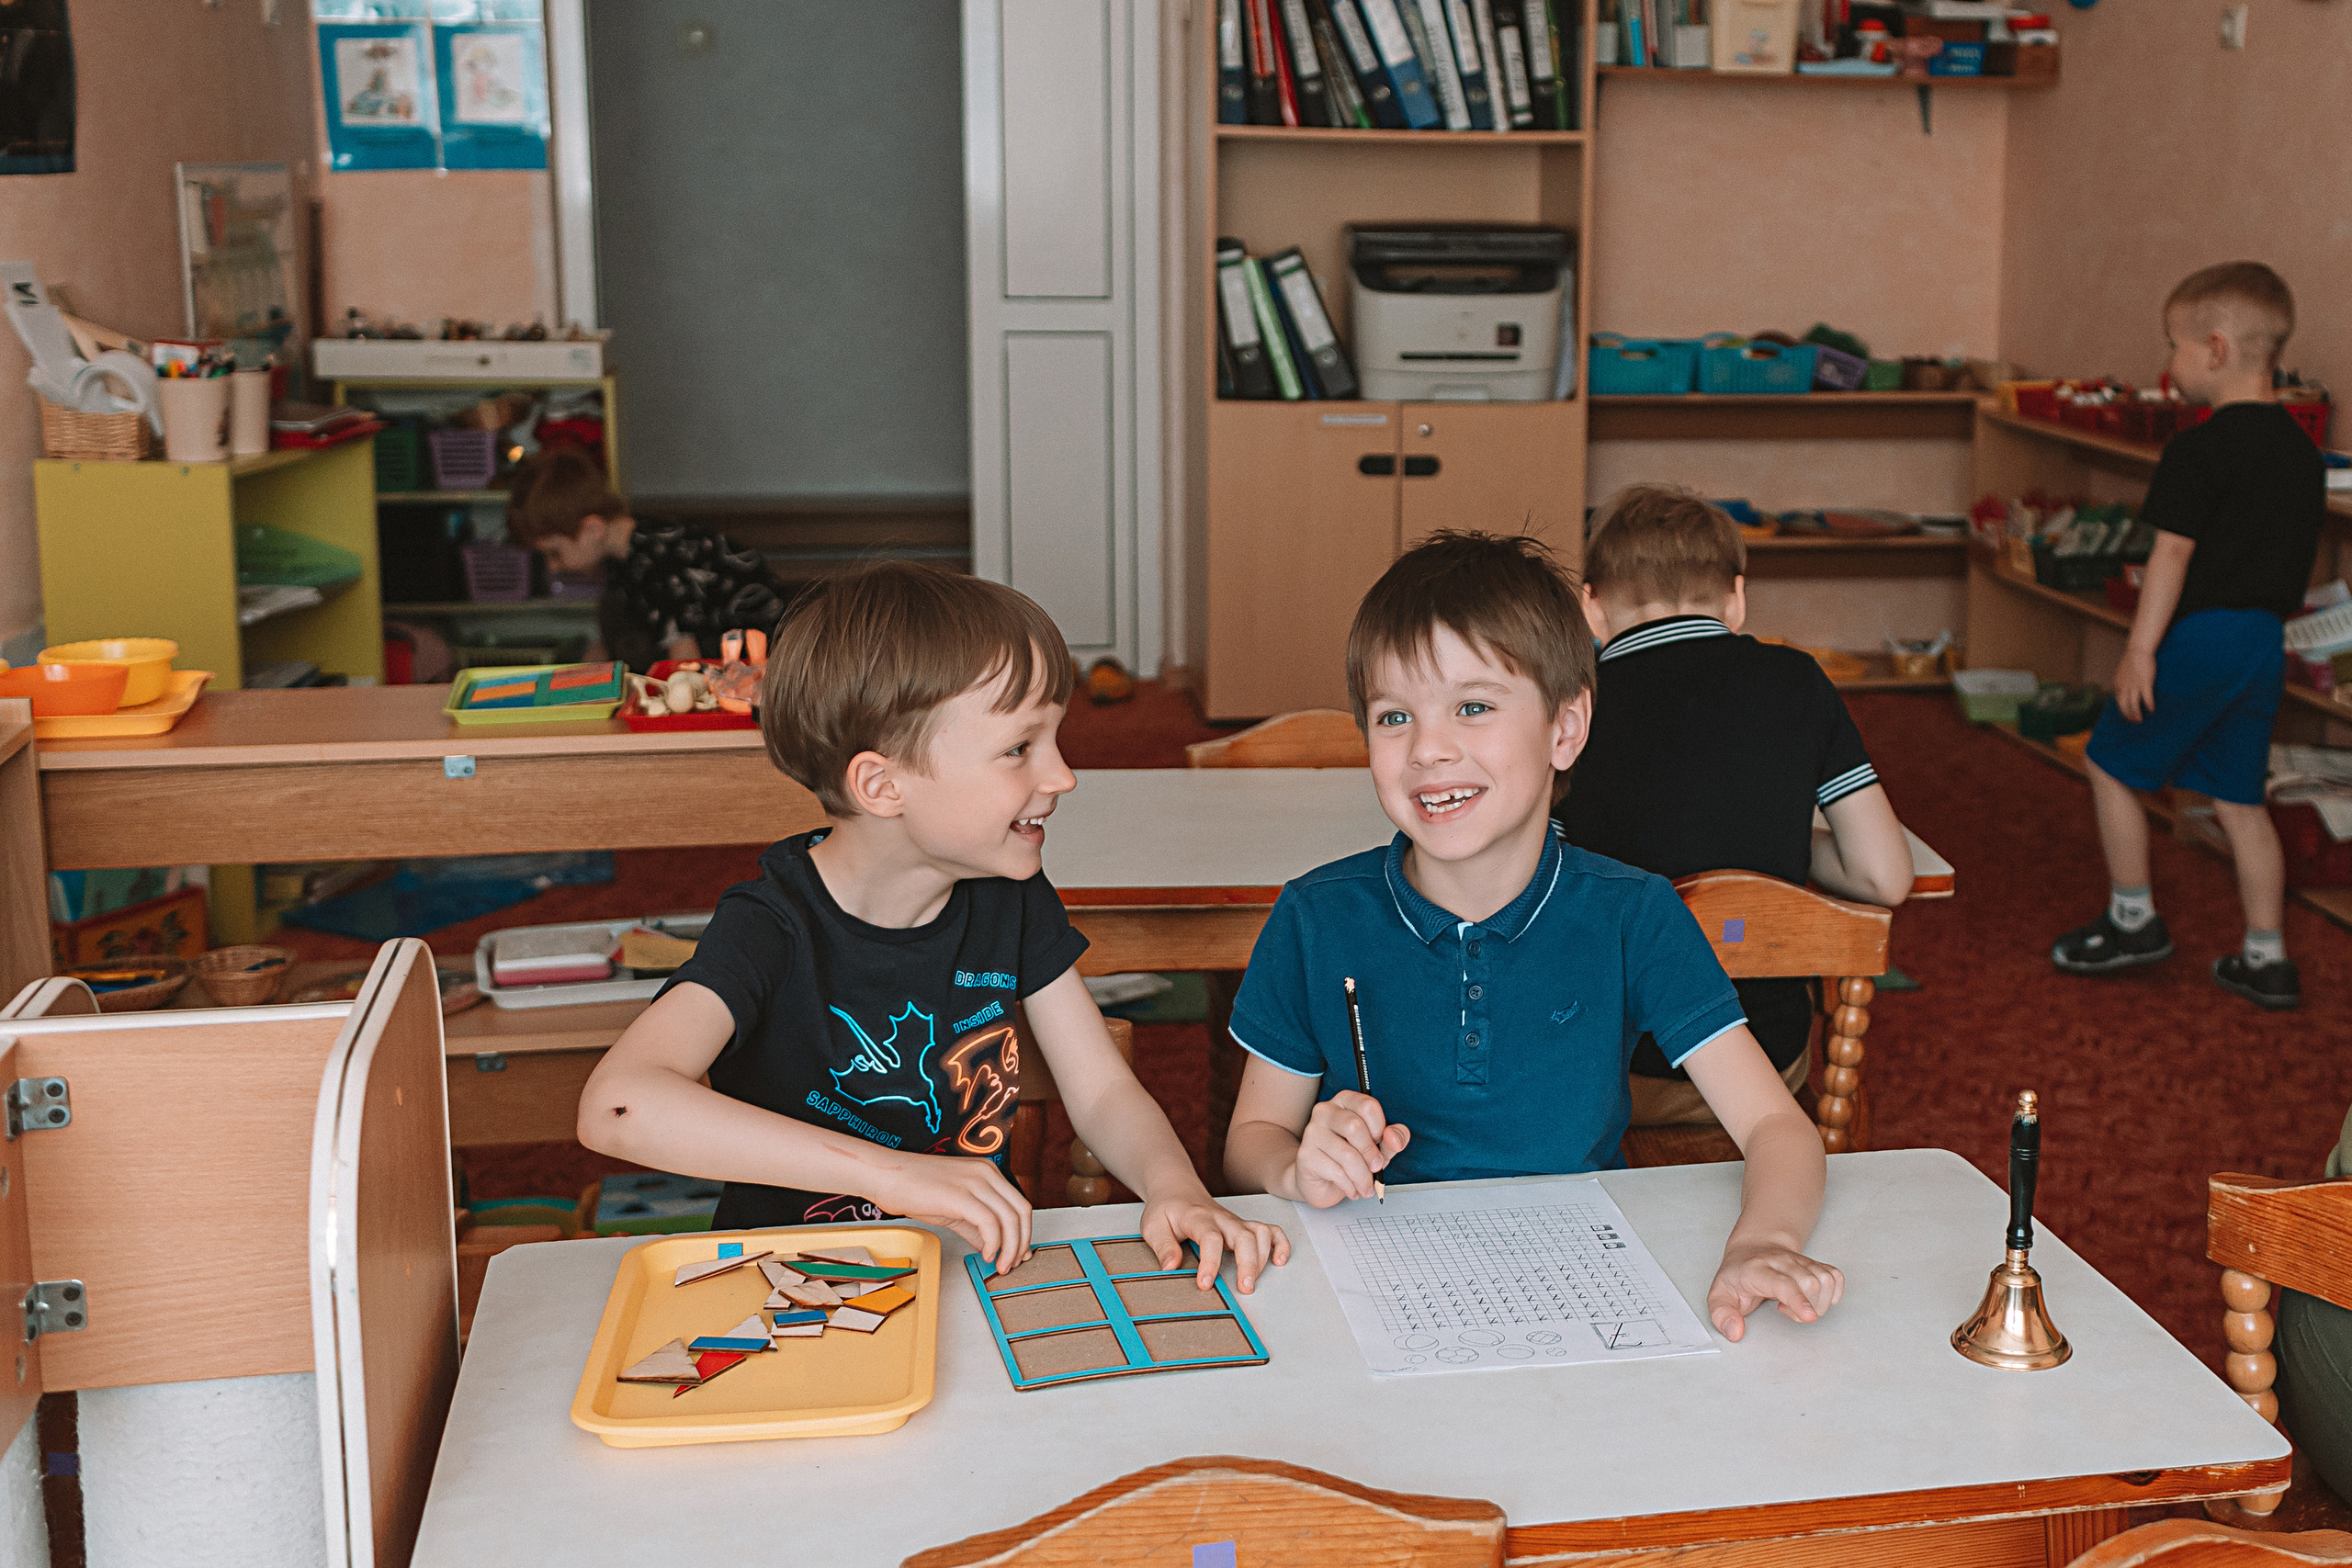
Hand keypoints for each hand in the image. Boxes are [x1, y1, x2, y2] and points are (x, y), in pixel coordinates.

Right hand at [873, 1152, 1031, 1275]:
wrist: (885, 1176)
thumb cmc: (913, 1187)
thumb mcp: (953, 1207)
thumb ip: (975, 1226)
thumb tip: (990, 1246)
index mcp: (987, 1172)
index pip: (1019, 1204)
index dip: (1023, 1233)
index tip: (1018, 1253)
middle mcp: (986, 1173)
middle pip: (1021, 1211)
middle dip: (1021, 1242)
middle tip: (1012, 1264)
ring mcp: (975, 1182)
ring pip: (1010, 1219)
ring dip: (1010, 1248)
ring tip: (1000, 1265)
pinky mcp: (960, 1195)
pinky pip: (989, 1223)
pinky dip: (993, 1243)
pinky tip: (986, 1255)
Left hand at [1140, 1190, 1291, 1294]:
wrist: (1177, 1190)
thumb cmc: (1166, 1210)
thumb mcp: (1153, 1226)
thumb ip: (1163, 1246)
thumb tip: (1171, 1267)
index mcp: (1198, 1218)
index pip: (1210, 1238)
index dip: (1210, 1262)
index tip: (1205, 1284)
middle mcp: (1221, 1218)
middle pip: (1244, 1236)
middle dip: (1248, 1263)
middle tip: (1244, 1288)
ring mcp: (1235, 1221)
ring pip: (1260, 1233)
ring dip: (1262, 1258)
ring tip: (1252, 1282)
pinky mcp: (1244, 1225)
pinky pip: (1270, 1230)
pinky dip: (1280, 1244)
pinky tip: (1279, 1261)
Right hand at [1290, 1091, 1408, 1208]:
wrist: (1322, 1182)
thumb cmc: (1351, 1159)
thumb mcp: (1379, 1147)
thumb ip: (1392, 1139)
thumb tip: (1394, 1137)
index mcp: (1345, 1101)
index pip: (1367, 1106)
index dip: (1380, 1129)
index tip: (1380, 1144)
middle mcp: (1325, 1111)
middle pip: (1355, 1127)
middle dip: (1371, 1154)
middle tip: (1376, 1169)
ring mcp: (1312, 1132)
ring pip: (1346, 1154)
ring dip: (1362, 1177)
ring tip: (1365, 1186)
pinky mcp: (1306, 1154)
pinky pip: (1336, 1171)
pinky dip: (1350, 1185)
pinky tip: (1351, 1188)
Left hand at [1706, 1241, 1843, 1340]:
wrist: (1752, 1248)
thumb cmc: (1737, 1275)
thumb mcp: (1718, 1295)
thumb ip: (1721, 1315)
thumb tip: (1735, 1332)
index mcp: (1757, 1269)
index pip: (1783, 1282)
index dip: (1798, 1299)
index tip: (1809, 1317)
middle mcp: (1782, 1261)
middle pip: (1811, 1282)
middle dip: (1807, 1307)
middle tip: (1785, 1311)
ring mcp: (1800, 1261)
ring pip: (1826, 1280)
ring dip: (1819, 1303)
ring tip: (1797, 1305)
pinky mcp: (1815, 1264)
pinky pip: (1835, 1277)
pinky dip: (1833, 1293)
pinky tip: (1814, 1299)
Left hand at [2113, 647, 2156, 722]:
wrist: (2138, 650)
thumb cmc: (2132, 660)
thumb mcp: (2123, 673)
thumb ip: (2124, 683)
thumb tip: (2127, 690)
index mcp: (2118, 685)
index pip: (2119, 702)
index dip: (2123, 711)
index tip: (2128, 716)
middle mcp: (2124, 688)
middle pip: (2124, 706)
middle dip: (2129, 716)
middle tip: (2135, 721)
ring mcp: (2134, 686)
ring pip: (2133, 705)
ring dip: (2137, 714)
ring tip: (2141, 719)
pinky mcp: (2145, 683)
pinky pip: (2146, 698)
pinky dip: (2149, 706)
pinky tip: (2152, 710)